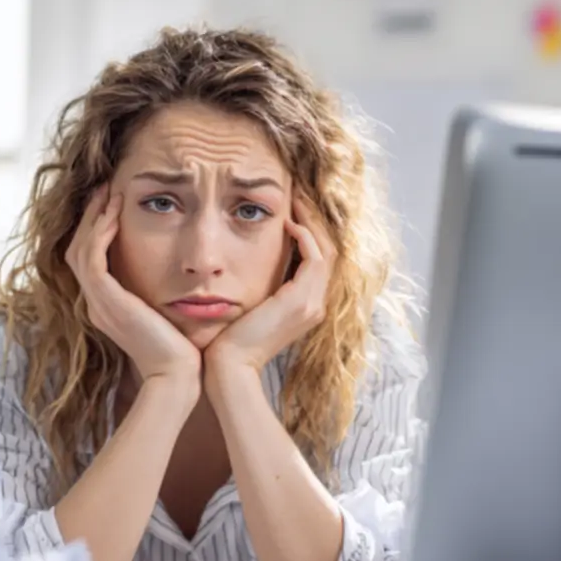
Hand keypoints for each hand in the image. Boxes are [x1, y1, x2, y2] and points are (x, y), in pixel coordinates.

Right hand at [67, 186, 200, 384]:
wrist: (179, 376)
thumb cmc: (183, 351)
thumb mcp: (169, 315)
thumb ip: (164, 295)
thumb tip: (182, 276)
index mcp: (108, 308)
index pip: (90, 261)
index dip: (97, 231)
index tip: (114, 204)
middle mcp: (97, 305)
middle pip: (78, 250)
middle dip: (91, 218)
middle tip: (105, 189)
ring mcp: (98, 304)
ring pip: (81, 249)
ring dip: (94, 218)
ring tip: (109, 192)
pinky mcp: (106, 301)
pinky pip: (92, 257)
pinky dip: (101, 232)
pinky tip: (115, 212)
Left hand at [205, 196, 333, 372]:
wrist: (229, 366)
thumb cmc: (230, 339)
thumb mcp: (252, 306)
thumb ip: (262, 287)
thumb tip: (253, 262)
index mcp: (307, 307)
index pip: (320, 261)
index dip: (312, 232)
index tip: (293, 209)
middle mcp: (316, 305)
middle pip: (330, 251)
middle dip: (316, 221)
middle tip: (299, 195)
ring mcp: (312, 305)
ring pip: (327, 251)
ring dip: (312, 222)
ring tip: (296, 200)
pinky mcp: (300, 302)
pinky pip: (315, 258)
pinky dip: (304, 237)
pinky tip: (287, 223)